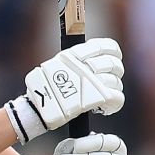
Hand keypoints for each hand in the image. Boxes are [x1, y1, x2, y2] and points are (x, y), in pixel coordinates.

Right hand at [5, 39, 124, 141]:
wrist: (37, 108)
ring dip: (112, 89)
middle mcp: (85, 66)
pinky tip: (106, 106)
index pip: (105, 46)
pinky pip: (117, 97)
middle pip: (114, 65)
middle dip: (114, 73)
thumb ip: (74, 60)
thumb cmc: (43, 89)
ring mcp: (92, 81)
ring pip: (116, 82)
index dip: (113, 52)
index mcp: (76, 55)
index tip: (112, 58)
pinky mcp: (97, 97)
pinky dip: (114, 103)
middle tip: (104, 81)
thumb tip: (91, 60)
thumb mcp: (56, 64)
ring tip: (102, 95)